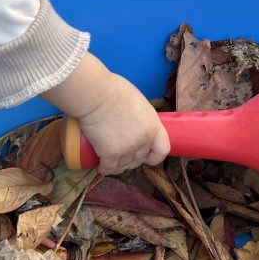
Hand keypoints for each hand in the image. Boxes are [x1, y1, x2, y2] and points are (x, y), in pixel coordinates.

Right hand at [42, 52, 168, 174]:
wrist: (96, 94)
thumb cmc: (114, 90)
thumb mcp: (138, 103)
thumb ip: (141, 117)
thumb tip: (135, 123)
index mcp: (153, 126)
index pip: (162, 150)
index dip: (154, 156)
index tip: (146, 155)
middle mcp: (143, 141)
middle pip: (139, 160)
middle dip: (131, 159)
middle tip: (121, 153)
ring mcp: (127, 149)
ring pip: (124, 167)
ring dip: (117, 166)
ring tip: (110, 161)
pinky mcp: (110, 154)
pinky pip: (109, 169)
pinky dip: (104, 168)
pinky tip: (101, 165)